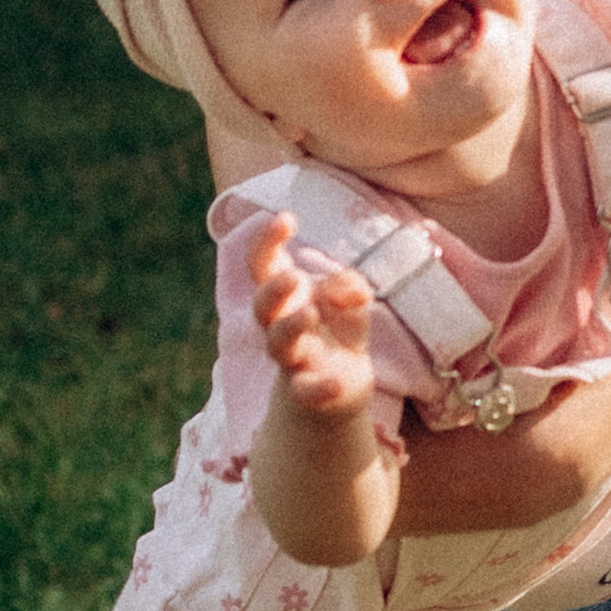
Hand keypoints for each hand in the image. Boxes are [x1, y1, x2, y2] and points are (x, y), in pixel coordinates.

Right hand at [248, 216, 374, 424]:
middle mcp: (279, 325)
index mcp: (285, 294)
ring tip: (309, 313)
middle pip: (261, 307)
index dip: (267, 239)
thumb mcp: (349, 297)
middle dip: (273, 290)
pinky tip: (335, 383)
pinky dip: (319, 389)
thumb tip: (348, 292)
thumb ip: (348, 284)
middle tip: (293, 276)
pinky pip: (305, 392)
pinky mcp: (308, 392)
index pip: (262, 263)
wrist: (340, 387)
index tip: (287, 218)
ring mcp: (292, 359)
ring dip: (290, 328)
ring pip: (278, 345)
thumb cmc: (336, 327)